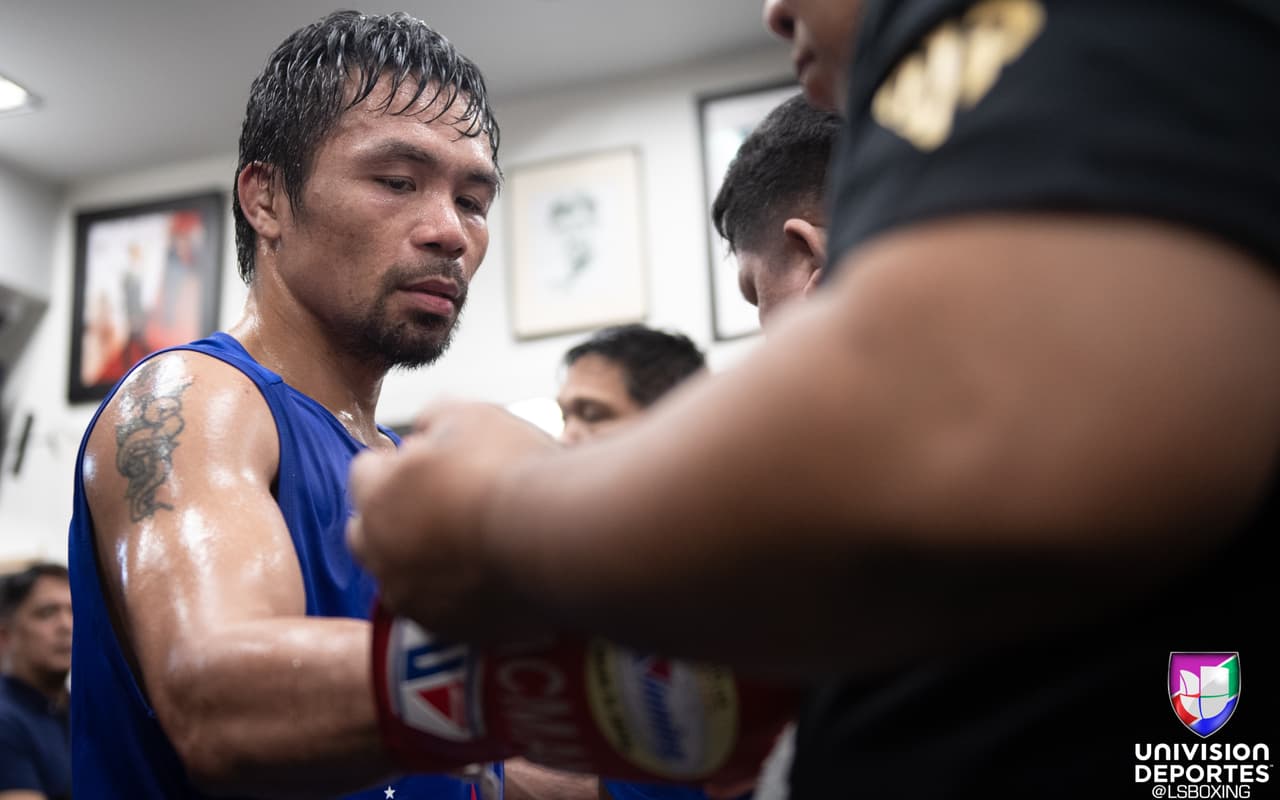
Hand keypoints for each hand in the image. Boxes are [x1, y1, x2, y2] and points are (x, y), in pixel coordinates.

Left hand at [347, 400, 556, 640]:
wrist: (559, 538)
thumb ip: (434, 418)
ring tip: (465, 544)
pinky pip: (438, 611)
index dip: (397, 462)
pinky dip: (452, 594)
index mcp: (377, 498)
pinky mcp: (451, 632)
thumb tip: (426, 431)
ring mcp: (415, 600)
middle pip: (366, 533)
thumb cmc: (510, 471)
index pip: (364, 473)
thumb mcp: (469, 415)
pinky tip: (486, 575)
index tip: (432, 460)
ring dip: (419, 559)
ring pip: (400, 578)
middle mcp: (383, 555)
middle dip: (392, 516)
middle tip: (440, 503)